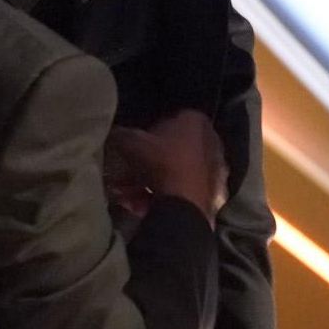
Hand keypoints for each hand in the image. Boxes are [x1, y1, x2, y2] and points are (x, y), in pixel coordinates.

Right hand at [106, 108, 228, 225]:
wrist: (184, 204)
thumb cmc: (160, 164)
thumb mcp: (131, 143)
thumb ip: (120, 135)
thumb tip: (113, 135)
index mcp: (195, 121)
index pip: (170, 120)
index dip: (147, 134)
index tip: (133, 147)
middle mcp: (211, 142)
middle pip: (172, 151)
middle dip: (145, 165)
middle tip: (124, 176)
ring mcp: (214, 170)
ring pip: (175, 174)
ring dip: (148, 185)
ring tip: (126, 198)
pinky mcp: (214, 194)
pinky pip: (183, 192)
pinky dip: (163, 198)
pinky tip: (140, 208)